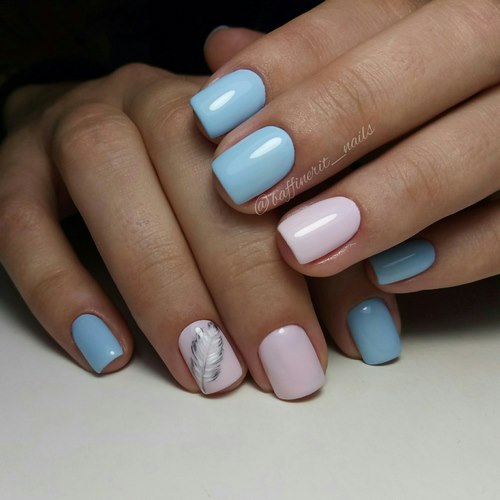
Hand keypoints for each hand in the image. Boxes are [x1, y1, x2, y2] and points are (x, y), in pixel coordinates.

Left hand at [194, 0, 499, 293]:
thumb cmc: (436, 94)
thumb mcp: (381, 56)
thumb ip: (316, 60)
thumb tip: (224, 50)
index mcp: (456, 2)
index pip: (369, 11)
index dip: (288, 63)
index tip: (212, 116)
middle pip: (442, 54)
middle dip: (333, 120)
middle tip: (240, 181)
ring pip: (484, 147)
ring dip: (387, 201)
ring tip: (299, 245)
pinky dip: (456, 254)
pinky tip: (384, 275)